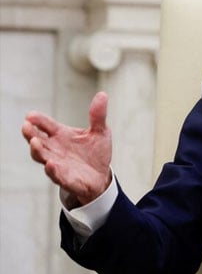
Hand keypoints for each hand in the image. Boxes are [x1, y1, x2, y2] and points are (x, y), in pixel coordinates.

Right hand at [21, 92, 112, 207]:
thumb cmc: (95, 152)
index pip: (46, 125)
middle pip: (37, 140)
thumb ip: (98, 115)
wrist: (101, 176)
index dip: (38, 120)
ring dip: (37, 150)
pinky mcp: (66, 179)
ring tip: (35, 142)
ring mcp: (58, 164)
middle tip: (26, 126)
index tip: (31, 115)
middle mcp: (55, 149)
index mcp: (61, 135)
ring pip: (42, 157)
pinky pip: (56, 175)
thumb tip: (103, 94)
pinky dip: (53, 170)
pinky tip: (51, 164)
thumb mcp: (100, 132)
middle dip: (30, 134)